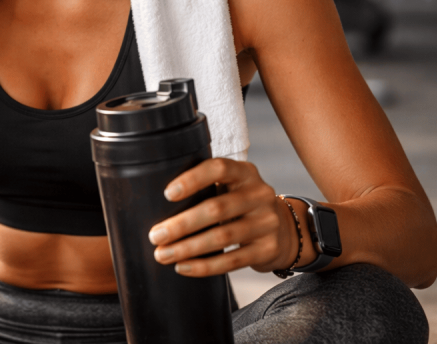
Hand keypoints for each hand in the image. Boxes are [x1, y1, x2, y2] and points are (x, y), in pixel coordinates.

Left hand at [147, 158, 298, 276]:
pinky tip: (184, 267)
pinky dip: (204, 265)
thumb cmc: (240, 203)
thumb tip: (152, 199)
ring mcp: (267, 222)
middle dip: (181, 224)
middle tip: (155, 235)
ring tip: (162, 254)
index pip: (218, 168)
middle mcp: (259, 194)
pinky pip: (232, 260)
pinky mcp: (268, 249)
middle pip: (216, 209)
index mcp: (245, 172)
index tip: (167, 194)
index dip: (192, 180)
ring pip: (222, 237)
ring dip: (188, 248)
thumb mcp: (231, 186)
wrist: (284, 229)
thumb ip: (205, 186)